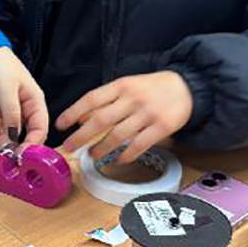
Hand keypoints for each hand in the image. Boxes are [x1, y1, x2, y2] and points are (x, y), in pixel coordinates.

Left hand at [0, 47, 48, 155]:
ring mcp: (10, 110)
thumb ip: (12, 114)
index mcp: (35, 101)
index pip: (40, 128)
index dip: (33, 144)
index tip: (22, 156)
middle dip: (14, 148)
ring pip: (7, 133)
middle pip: (24, 133)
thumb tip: (13, 137)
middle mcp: (25, 108)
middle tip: (4, 161)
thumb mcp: (7, 90)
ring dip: (0, 145)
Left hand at [57, 72, 192, 163]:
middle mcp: (132, 99)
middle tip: (69, 147)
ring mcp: (147, 114)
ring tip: (92, 155)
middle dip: (81, 136)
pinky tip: (117, 160)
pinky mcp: (161, 128)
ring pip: (118, 136)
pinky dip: (125, 156)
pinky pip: (139, 146)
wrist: (187, 87)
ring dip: (101, 148)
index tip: (60, 125)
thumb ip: (106, 100)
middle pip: (101, 120)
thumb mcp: (127, 86)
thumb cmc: (152, 88)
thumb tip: (81, 118)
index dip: (73, 112)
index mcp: (121, 86)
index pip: (91, 99)